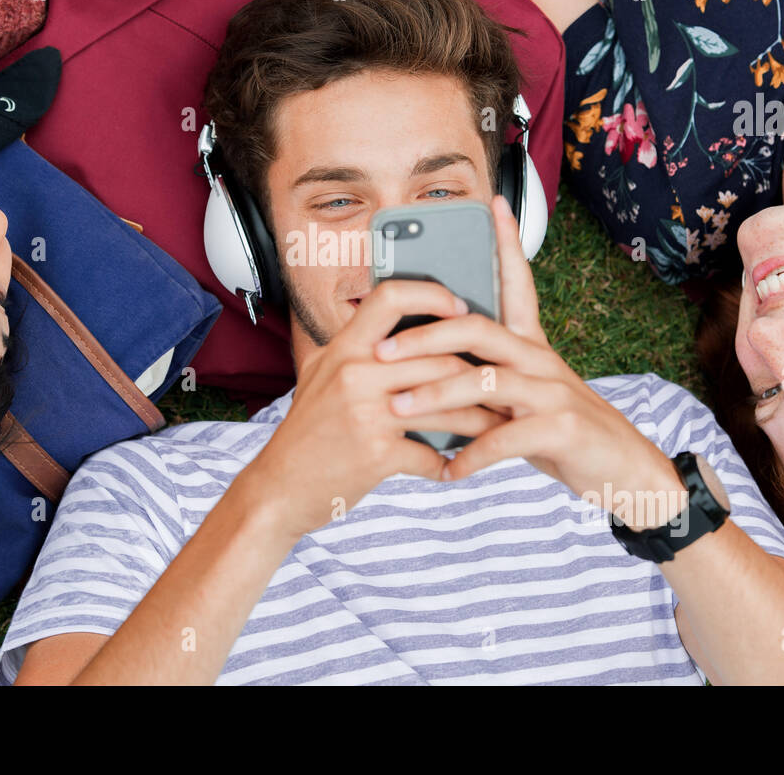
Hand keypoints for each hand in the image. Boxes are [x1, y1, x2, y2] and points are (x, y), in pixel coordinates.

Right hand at [240, 278, 508, 540]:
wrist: (278, 489)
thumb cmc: (308, 432)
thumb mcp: (321, 375)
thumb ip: (357, 349)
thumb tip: (404, 326)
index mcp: (343, 347)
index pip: (391, 297)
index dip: (432, 295)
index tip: (462, 309)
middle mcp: (353, 372)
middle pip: (437, 357)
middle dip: (478, 374)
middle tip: (504, 384)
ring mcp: (365, 412)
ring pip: (445, 405)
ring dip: (479, 420)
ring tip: (496, 427)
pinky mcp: (376, 453)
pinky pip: (430, 454)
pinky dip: (447, 464)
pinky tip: (454, 467)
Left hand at [373, 196, 686, 527]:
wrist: (625, 472)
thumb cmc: (564, 433)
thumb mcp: (526, 398)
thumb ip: (490, 379)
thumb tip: (434, 369)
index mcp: (532, 346)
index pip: (518, 284)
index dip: (508, 243)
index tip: (494, 203)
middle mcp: (542, 359)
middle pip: (478, 329)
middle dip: (425, 336)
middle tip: (382, 349)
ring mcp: (555, 392)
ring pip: (485, 381)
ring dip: (435, 396)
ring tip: (398, 411)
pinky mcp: (563, 429)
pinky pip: (506, 437)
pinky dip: (472, 454)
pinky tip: (449, 470)